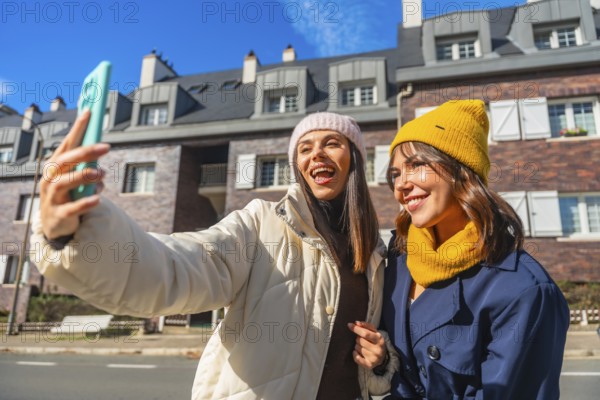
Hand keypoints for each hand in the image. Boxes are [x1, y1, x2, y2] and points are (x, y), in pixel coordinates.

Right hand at [40, 109, 109, 239]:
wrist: (56, 224)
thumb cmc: (69, 195)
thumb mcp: (78, 179)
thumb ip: (89, 169)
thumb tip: (102, 162)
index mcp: (56, 166)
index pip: (66, 144)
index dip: (77, 129)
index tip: (89, 112)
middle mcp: (51, 178)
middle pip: (65, 161)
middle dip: (85, 152)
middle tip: (106, 146)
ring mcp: (52, 197)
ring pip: (65, 183)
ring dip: (84, 176)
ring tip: (101, 173)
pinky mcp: (59, 214)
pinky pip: (72, 208)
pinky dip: (85, 203)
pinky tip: (98, 199)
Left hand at [348, 321, 385, 368]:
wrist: (382, 356)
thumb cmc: (375, 341)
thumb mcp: (373, 332)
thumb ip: (366, 326)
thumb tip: (356, 323)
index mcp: (379, 339)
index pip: (365, 333)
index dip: (356, 329)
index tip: (349, 325)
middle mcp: (378, 349)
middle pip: (360, 341)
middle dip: (358, 339)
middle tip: (361, 340)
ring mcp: (374, 358)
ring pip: (357, 349)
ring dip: (357, 346)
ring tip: (362, 347)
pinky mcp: (370, 365)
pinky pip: (357, 358)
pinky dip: (355, 354)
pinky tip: (357, 352)